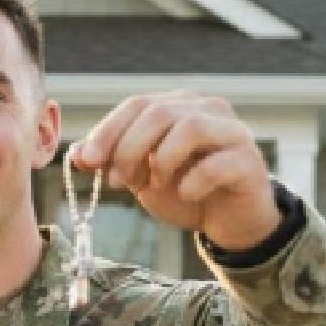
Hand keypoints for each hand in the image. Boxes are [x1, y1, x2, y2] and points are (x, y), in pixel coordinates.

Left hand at [68, 91, 279, 250]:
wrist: (230, 222)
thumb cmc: (185, 191)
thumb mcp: (141, 177)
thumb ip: (112, 161)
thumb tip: (76, 154)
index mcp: (179, 104)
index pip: (137, 104)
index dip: (108, 131)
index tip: (87, 161)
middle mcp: (207, 108)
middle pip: (159, 113)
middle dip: (129, 149)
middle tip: (119, 183)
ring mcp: (232, 131)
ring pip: (190, 127)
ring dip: (161, 160)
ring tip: (155, 185)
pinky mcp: (249, 161)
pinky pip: (216, 164)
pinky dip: (192, 182)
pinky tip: (186, 195)